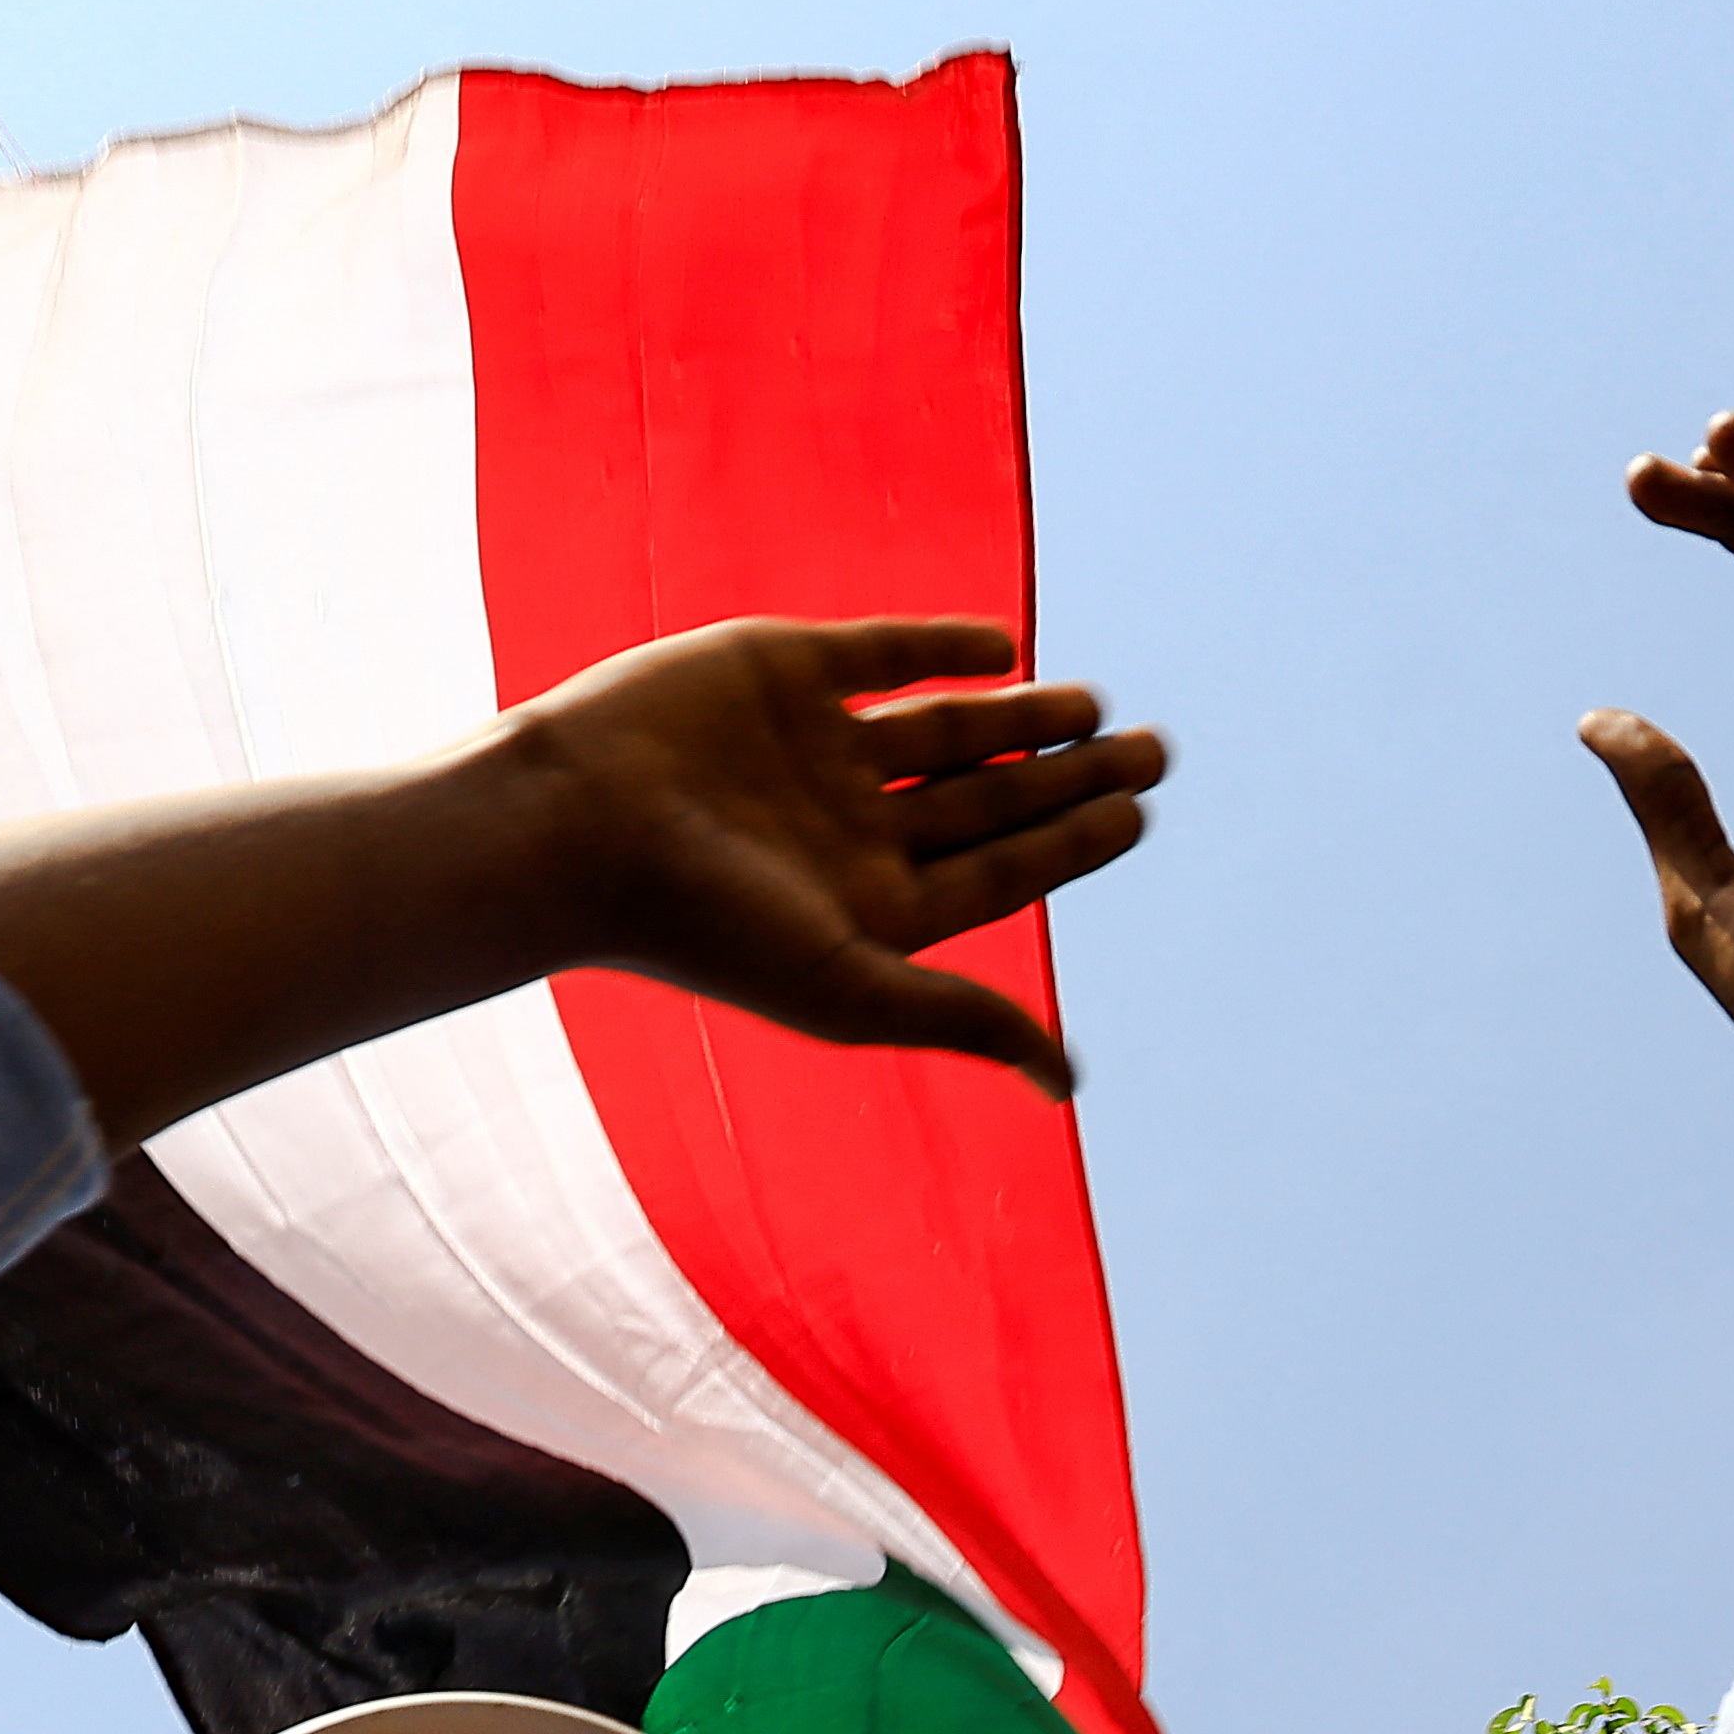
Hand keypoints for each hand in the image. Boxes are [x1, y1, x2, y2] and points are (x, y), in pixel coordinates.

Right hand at [496, 614, 1156, 1092]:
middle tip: (1156, 750)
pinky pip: (879, 657)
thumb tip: (1066, 1083)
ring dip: (1022, 719)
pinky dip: (942, 649)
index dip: (1071, 841)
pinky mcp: (779, 671)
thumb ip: (962, 1021)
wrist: (577, 824)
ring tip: (1098, 707)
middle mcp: (849, 829)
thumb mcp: (851, 987)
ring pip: (945, 730)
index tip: (1139, 811)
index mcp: (870, 906)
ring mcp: (814, 749)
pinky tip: (1003, 650)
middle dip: (1069, 777)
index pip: (997, 872)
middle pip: (986, 802)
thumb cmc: (706, 925)